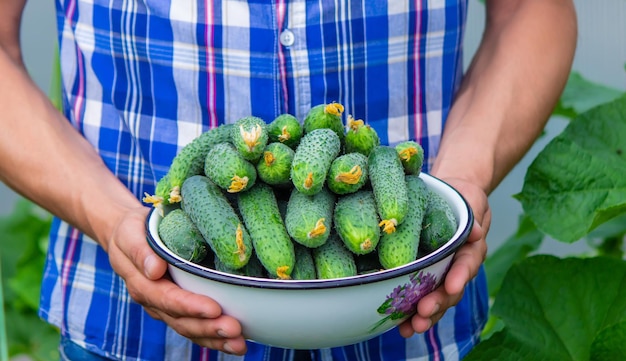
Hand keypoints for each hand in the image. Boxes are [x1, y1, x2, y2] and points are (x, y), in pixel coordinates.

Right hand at [105, 206, 247, 354]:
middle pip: (181, 320)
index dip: (190, 306)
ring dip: (215, 339)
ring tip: (239, 343)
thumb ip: (139, 251)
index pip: (167, 298)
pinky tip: (236, 343)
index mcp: (142, 283)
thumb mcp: (130, 232)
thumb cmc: (133, 230)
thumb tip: (154, 270)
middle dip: (208, 327)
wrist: (129, 236)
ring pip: (190, 329)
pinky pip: (195, 328)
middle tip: (234, 329)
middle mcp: (154, 300)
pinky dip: (214, 339)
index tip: (214, 309)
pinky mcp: (178, 309)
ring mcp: (166, 308)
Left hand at [398, 177, 489, 335]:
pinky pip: (420, 298)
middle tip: (424, 313)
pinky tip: (400, 327)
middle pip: (451, 289)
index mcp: (470, 249)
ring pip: (437, 299)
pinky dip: (411, 314)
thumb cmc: (461, 198)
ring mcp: (441, 274)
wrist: (450, 197)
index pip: (467, 263)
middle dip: (438, 303)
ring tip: (412, 327)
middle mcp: (457, 266)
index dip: (460, 276)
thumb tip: (477, 231)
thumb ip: (473, 216)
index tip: (452, 285)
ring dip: (425, 315)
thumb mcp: (471, 200)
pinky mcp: (425, 278)